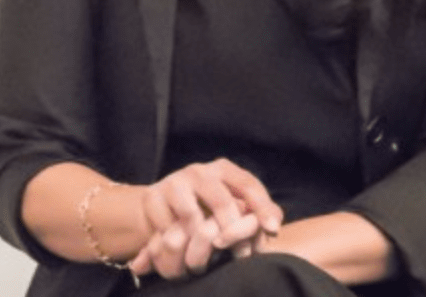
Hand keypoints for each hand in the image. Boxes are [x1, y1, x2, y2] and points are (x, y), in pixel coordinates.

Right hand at [128, 159, 282, 281]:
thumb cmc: (211, 211)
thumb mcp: (236, 206)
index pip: (247, 184)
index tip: (272, 230)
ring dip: (202, 241)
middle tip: (241, 254)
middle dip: (233, 231)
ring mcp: (173, 182)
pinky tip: (187, 250)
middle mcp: (198, 171)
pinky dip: (179, 243)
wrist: (166, 210)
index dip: (262, 207)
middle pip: (221, 201)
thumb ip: (258, 213)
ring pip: (191, 216)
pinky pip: (168, 227)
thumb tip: (273, 228)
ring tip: (212, 255)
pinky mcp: (152, 198)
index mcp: (223, 169)